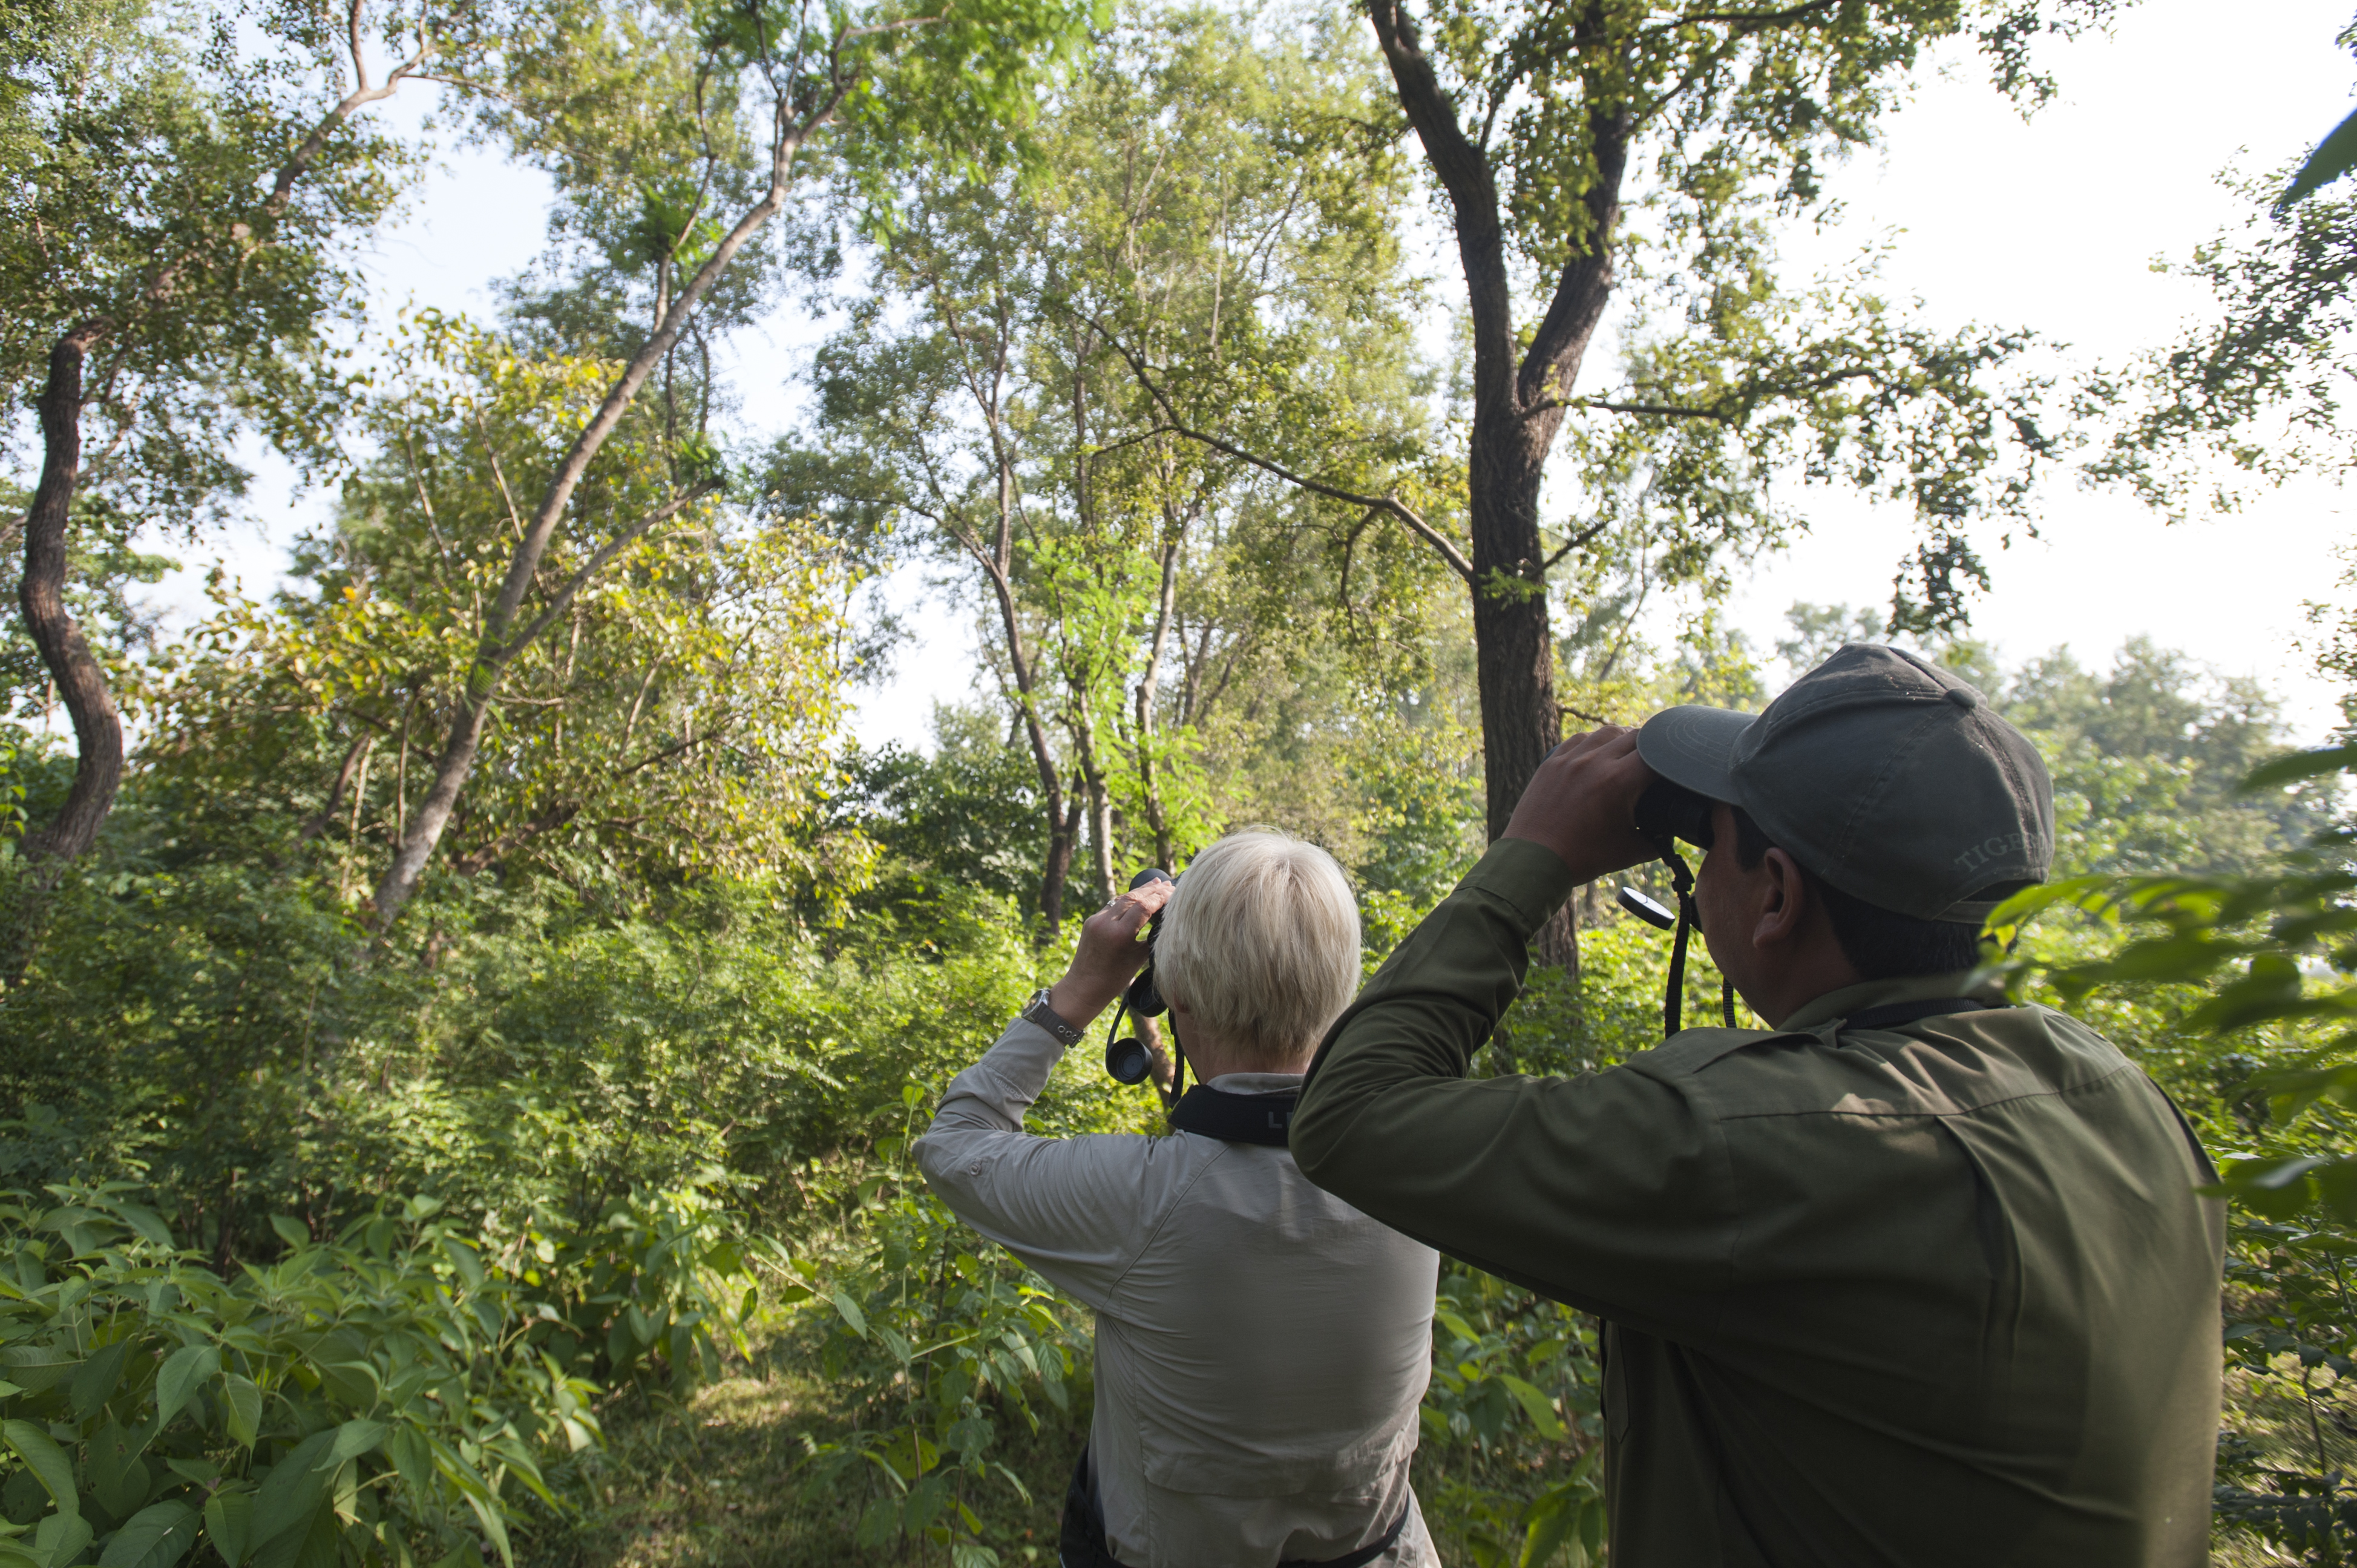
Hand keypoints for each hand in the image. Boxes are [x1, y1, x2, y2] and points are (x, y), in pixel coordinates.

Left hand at [1046, 876, 1175, 1030]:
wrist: (1083, 988)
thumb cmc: (1114, 980)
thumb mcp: (1138, 960)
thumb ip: (1150, 938)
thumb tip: (1164, 920)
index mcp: (1119, 935)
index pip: (1144, 906)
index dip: (1160, 897)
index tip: (1174, 892)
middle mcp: (1105, 923)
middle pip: (1132, 897)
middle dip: (1151, 890)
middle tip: (1168, 885)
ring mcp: (1095, 920)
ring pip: (1121, 899)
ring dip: (1139, 892)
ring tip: (1155, 885)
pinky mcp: (1091, 921)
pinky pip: (1112, 906)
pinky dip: (1127, 900)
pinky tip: (1138, 897)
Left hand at [1502, 725, 1661, 884]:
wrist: (1533, 861)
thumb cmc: (1581, 858)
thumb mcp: (1629, 851)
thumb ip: (1657, 840)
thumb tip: (1671, 833)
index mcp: (1619, 781)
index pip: (1658, 754)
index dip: (1672, 757)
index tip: (1676, 764)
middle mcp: (1595, 762)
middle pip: (1635, 736)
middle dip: (1651, 745)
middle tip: (1656, 758)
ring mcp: (1570, 759)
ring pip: (1605, 733)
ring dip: (1622, 739)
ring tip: (1629, 751)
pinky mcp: (1551, 762)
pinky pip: (1578, 740)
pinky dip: (1593, 742)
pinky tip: (1597, 752)